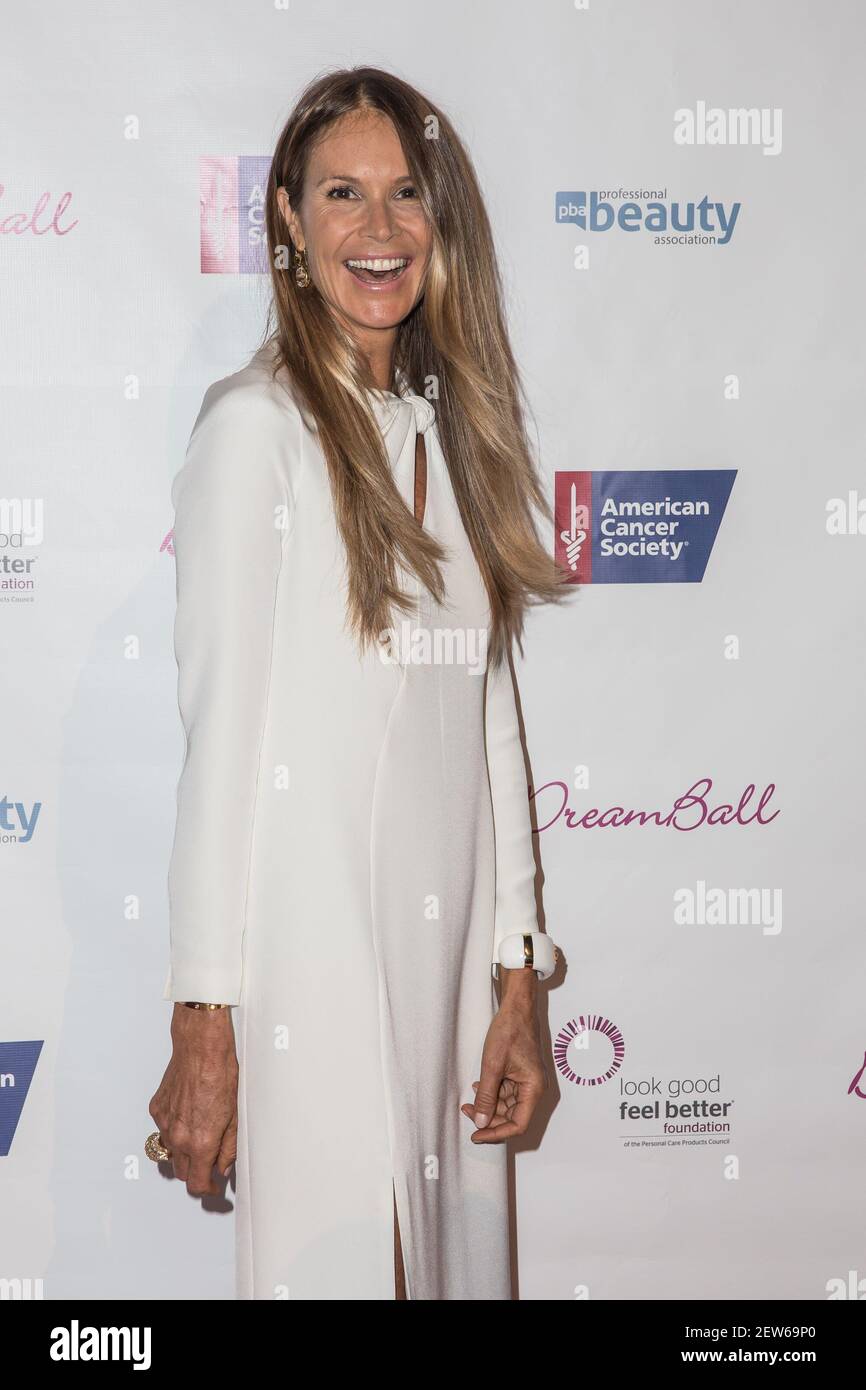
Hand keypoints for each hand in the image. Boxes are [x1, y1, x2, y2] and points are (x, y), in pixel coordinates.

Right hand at [149, 1004, 238, 1196]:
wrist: (201, 1048)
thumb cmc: (222, 1074)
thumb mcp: (235, 1116)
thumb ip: (228, 1148)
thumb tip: (223, 1167)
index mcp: (201, 1142)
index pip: (198, 1184)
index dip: (208, 1191)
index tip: (215, 1188)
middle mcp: (178, 1137)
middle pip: (182, 1173)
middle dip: (196, 1174)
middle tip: (210, 1168)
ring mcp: (164, 1123)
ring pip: (170, 1153)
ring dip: (183, 1156)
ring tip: (199, 1144)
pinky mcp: (157, 1108)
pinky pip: (162, 1130)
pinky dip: (173, 1132)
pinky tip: (188, 1118)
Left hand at [461, 975, 546, 1142]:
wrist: (516, 1007)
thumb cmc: (509, 1030)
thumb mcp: (492, 1066)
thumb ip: (486, 1096)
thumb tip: (481, 1122)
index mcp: (534, 1088)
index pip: (517, 1124)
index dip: (496, 1133)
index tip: (477, 1135)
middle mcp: (535, 1088)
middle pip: (513, 1117)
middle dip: (489, 1118)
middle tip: (467, 1113)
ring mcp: (528, 1082)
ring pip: (508, 1106)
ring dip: (489, 1106)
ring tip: (469, 1101)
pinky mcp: (522, 1075)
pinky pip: (507, 1093)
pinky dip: (492, 1094)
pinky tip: (477, 1088)